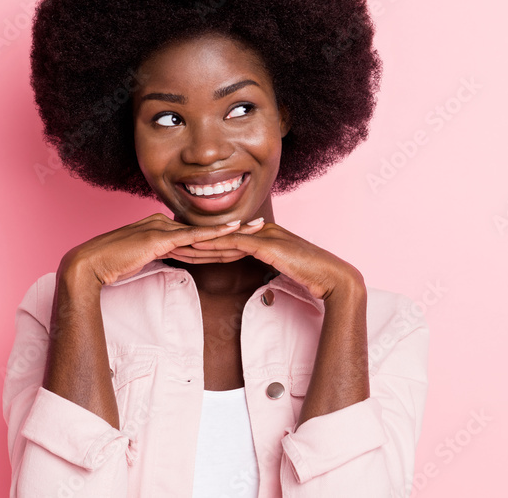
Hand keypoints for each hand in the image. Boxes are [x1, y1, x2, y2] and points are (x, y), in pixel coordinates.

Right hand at [57, 213, 263, 289]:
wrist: (87, 265)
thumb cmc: (109, 265)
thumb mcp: (140, 260)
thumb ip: (157, 258)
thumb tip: (170, 261)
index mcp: (159, 228)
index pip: (196, 234)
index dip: (221, 235)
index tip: (242, 235)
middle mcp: (163, 223)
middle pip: (205, 232)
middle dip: (235, 231)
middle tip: (262, 226)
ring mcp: (161, 229)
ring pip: (204, 234)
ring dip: (233, 232)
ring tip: (258, 229)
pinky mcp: (159, 238)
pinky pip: (193, 237)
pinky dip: (215, 234)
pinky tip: (234, 231)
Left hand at [172, 220, 364, 300]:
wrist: (332, 276)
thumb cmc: (313, 275)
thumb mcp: (286, 269)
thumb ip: (272, 267)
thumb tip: (263, 275)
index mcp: (268, 235)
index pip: (232, 237)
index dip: (210, 241)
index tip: (189, 244)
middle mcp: (265, 230)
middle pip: (225, 234)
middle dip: (200, 238)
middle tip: (175, 239)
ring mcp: (267, 235)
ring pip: (226, 237)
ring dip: (201, 239)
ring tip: (177, 240)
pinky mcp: (268, 244)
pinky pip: (236, 243)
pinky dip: (215, 243)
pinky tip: (198, 244)